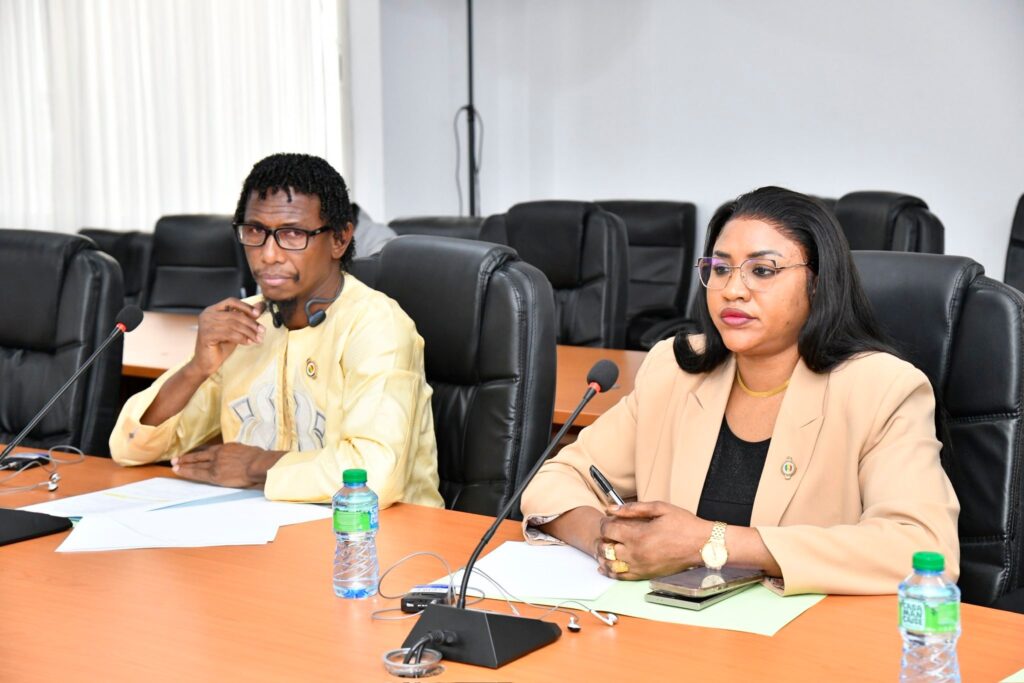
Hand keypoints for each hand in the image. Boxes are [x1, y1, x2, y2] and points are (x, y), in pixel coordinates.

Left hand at [171, 443, 284, 487]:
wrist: (258, 464)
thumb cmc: (258, 459)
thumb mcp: (247, 450)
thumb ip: (238, 453)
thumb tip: (239, 456)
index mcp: (227, 448)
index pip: (209, 451)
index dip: (199, 453)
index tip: (193, 455)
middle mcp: (218, 454)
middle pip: (199, 456)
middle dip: (187, 458)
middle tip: (176, 459)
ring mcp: (215, 464)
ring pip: (196, 464)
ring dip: (183, 465)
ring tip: (174, 465)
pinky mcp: (215, 474)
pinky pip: (197, 473)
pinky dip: (187, 472)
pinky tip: (179, 471)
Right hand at [189, 298, 265, 377]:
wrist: (207, 362)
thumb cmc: (220, 345)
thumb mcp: (236, 329)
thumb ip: (246, 317)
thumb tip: (260, 306)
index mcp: (213, 310)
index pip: (231, 301)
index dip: (246, 306)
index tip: (258, 313)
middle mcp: (207, 315)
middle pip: (234, 314)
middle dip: (251, 323)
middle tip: (262, 330)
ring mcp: (205, 324)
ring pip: (233, 325)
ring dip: (248, 332)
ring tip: (258, 339)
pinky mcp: (206, 335)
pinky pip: (228, 334)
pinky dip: (241, 338)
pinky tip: (248, 342)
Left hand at [596, 501, 712, 579]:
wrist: (702, 545)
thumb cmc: (684, 525)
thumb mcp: (659, 508)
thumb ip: (633, 508)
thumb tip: (611, 508)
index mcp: (638, 535)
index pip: (607, 529)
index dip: (604, 522)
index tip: (608, 519)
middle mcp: (636, 553)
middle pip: (605, 548)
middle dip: (602, 539)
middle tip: (606, 533)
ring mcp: (640, 566)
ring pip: (610, 565)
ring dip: (603, 556)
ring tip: (604, 548)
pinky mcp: (646, 575)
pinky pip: (622, 577)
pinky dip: (611, 572)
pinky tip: (607, 567)